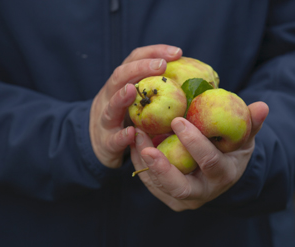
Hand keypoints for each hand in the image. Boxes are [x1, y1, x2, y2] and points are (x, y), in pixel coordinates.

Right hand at [89, 44, 181, 167]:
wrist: (99, 146)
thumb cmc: (127, 120)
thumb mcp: (139, 101)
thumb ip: (157, 89)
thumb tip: (195, 81)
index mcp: (121, 83)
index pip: (134, 60)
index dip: (154, 52)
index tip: (177, 52)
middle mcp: (109, 96)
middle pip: (119, 76)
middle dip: (140, 68)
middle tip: (161, 65)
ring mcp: (105, 119)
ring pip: (110, 106)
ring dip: (121, 97)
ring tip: (133, 90)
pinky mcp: (105, 143)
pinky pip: (112, 139)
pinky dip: (121, 136)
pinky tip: (131, 133)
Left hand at [130, 101, 268, 210]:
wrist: (222, 175)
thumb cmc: (233, 151)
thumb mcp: (244, 138)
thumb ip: (252, 123)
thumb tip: (262, 106)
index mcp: (223, 175)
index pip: (209, 162)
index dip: (194, 143)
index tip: (178, 120)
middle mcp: (203, 193)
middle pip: (180, 186)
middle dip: (162, 167)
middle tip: (146, 146)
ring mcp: (183, 199)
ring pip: (159, 185)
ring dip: (144, 161)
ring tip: (135, 135)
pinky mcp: (168, 197)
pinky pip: (150, 182)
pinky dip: (140, 164)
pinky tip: (133, 142)